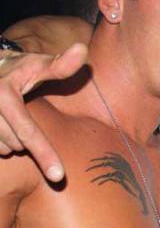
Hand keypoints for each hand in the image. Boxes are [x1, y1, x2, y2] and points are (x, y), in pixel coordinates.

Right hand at [0, 43, 87, 181]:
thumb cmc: (14, 68)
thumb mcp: (36, 64)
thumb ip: (60, 64)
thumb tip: (83, 50)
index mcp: (3, 95)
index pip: (29, 132)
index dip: (45, 155)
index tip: (59, 177)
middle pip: (16, 143)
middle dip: (25, 137)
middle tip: (22, 115)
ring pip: (3, 149)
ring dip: (11, 141)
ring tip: (10, 120)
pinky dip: (1, 143)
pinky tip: (2, 129)